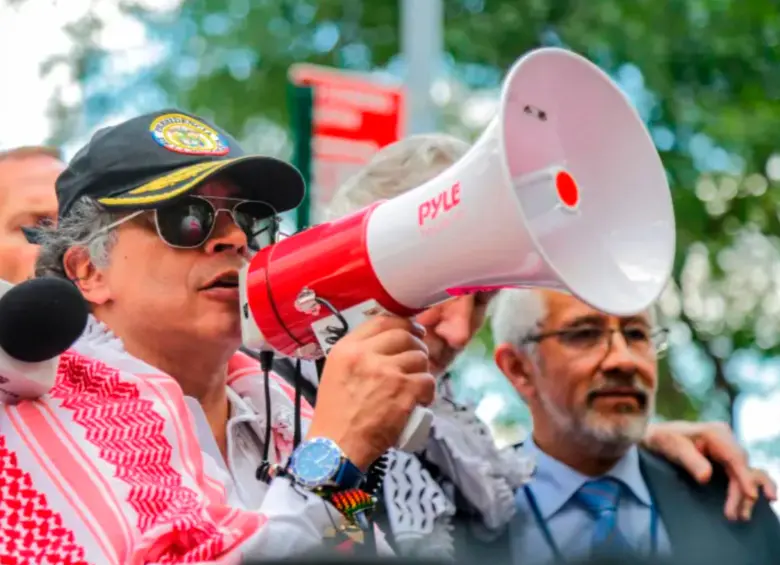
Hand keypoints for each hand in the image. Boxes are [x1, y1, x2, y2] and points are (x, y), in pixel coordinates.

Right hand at [307, 315, 435, 470]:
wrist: (336, 446)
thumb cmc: (335, 414)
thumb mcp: (335, 372)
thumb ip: (357, 355)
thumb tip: (385, 344)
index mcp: (347, 349)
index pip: (381, 321)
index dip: (402, 324)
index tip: (411, 331)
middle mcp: (367, 356)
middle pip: (404, 335)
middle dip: (416, 345)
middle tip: (418, 358)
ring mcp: (387, 373)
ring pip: (419, 358)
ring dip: (422, 370)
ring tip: (415, 384)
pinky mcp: (404, 392)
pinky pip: (427, 381)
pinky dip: (428, 391)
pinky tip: (420, 399)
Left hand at [642, 421, 777, 520]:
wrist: (655, 436)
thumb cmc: (663, 440)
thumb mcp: (673, 448)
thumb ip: (691, 461)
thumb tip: (706, 477)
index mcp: (715, 433)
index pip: (736, 457)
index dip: (745, 477)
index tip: (751, 495)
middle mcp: (725, 438)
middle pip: (741, 467)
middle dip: (743, 492)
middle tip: (739, 515)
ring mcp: (726, 447)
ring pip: (742, 472)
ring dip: (743, 494)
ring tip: (740, 516)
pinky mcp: (723, 457)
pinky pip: (737, 474)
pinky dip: (739, 489)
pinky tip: (739, 504)